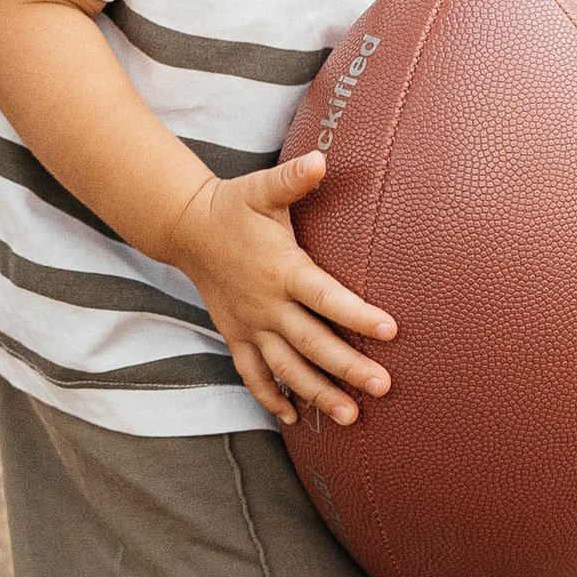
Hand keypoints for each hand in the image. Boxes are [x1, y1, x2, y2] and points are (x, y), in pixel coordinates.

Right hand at [171, 152, 395, 426]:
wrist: (186, 228)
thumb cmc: (234, 207)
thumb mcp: (263, 189)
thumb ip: (293, 179)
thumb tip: (320, 159)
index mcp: (283, 269)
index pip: (326, 297)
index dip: (357, 315)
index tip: (390, 330)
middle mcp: (267, 304)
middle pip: (312, 343)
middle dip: (347, 368)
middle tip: (382, 387)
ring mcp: (250, 325)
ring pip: (286, 368)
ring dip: (317, 393)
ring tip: (350, 416)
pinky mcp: (235, 336)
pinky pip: (252, 374)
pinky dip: (271, 397)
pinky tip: (293, 418)